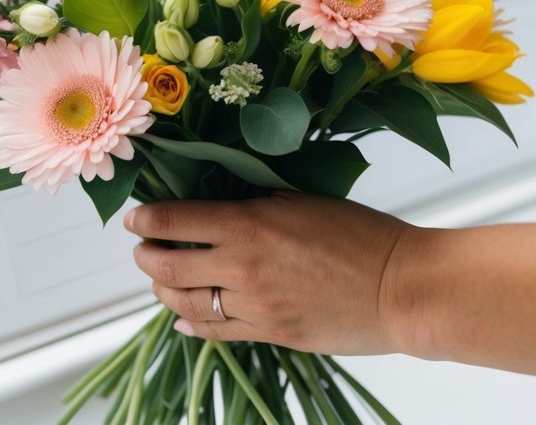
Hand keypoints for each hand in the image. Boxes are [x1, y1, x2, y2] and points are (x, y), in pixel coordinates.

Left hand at [124, 192, 411, 354]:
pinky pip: (217, 332)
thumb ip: (256, 205)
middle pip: (168, 267)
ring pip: (185, 304)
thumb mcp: (301, 201)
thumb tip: (220, 208)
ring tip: (159, 281)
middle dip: (146, 257)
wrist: (401, 288)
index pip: (175, 221)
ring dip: (163, 291)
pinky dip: (191, 326)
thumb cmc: (362, 234)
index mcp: (249, 224)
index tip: (135, 218)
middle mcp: (242, 267)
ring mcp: (254, 306)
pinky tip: (182, 321)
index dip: (145, 219)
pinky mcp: (270, 334)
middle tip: (142, 249)